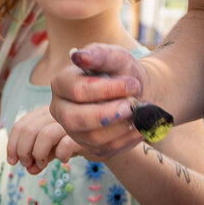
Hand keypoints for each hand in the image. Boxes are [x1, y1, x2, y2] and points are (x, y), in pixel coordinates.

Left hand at [6, 106, 80, 173]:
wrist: (107, 138)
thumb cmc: (76, 141)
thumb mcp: (54, 147)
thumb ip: (40, 156)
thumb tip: (29, 169)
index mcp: (46, 112)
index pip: (21, 124)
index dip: (12, 144)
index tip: (12, 161)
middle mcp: (57, 112)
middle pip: (29, 129)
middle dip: (23, 151)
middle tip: (27, 165)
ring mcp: (71, 121)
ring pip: (45, 135)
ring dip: (38, 154)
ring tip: (42, 164)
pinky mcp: (85, 134)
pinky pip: (65, 145)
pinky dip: (60, 156)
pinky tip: (64, 159)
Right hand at [49, 44, 147, 159]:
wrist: (137, 93)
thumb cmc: (122, 72)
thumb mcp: (116, 57)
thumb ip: (99, 54)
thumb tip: (78, 56)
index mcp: (61, 84)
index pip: (77, 90)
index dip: (106, 89)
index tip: (133, 84)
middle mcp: (61, 110)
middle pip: (75, 119)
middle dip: (108, 114)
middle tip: (132, 106)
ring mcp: (73, 132)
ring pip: (93, 138)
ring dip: (121, 127)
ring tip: (141, 115)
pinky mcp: (90, 148)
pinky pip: (107, 149)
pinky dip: (129, 138)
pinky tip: (142, 127)